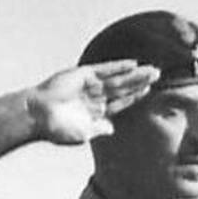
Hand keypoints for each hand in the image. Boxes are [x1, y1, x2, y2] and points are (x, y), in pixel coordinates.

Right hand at [25, 60, 159, 144]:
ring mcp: (89, 84)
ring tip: (152, 70)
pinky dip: (118, 66)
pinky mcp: (82, 75)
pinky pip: (104, 70)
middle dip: (139, 82)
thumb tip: (111, 128)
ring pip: (117, 79)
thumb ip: (98, 129)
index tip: (148, 91)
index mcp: (95, 110)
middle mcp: (94, 95)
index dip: (134, 96)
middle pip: (122, 88)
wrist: (39, 117)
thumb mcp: (84, 133)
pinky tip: (133, 64)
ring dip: (134, 74)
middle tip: (157, 75)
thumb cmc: (58, 129)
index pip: (119, 102)